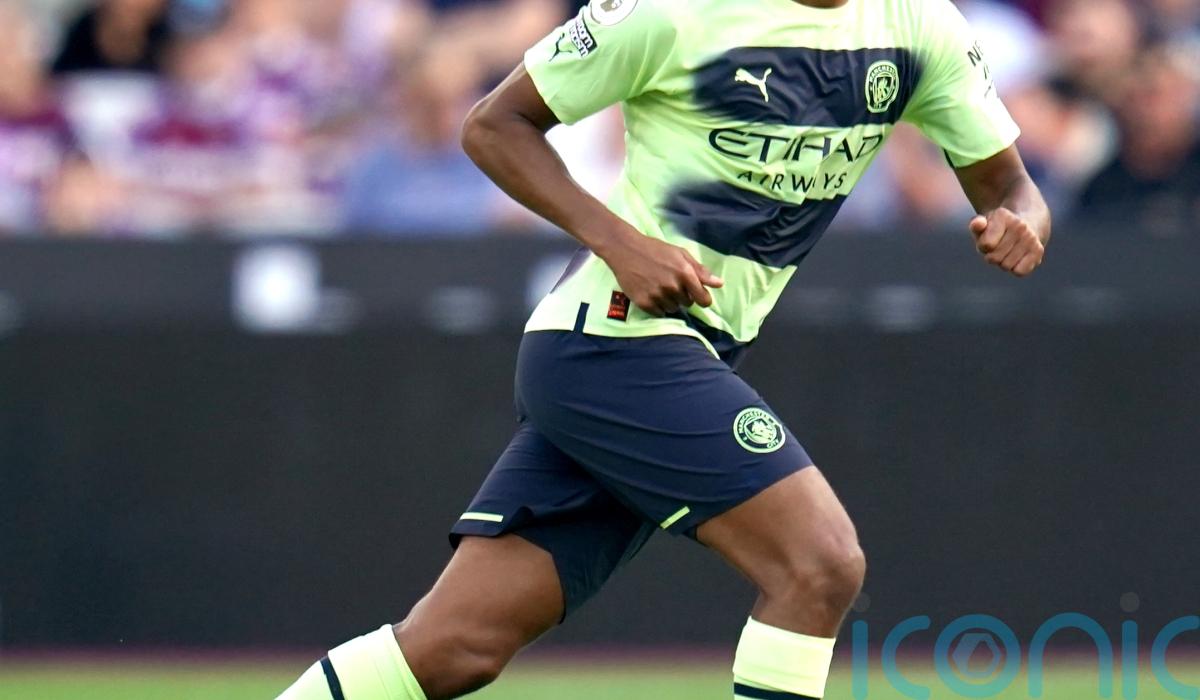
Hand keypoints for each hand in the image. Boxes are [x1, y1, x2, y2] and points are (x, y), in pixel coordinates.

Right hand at [599, 229, 723, 315]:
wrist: (625, 250)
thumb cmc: (655, 249)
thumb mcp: (680, 254)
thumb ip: (700, 271)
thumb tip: (719, 284)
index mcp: (684, 273)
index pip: (703, 299)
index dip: (703, 300)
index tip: (699, 297)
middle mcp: (672, 286)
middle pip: (687, 303)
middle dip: (683, 296)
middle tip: (671, 283)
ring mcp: (657, 295)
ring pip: (673, 309)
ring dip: (670, 301)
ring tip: (660, 287)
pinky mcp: (644, 302)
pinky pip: (659, 313)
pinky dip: (658, 306)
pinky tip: (652, 293)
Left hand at [970, 208, 1044, 277]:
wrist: (1027, 224)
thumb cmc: (997, 229)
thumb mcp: (984, 225)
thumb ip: (976, 225)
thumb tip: (978, 224)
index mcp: (1003, 216)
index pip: (986, 245)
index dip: (983, 246)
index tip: (988, 239)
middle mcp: (1020, 226)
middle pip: (994, 258)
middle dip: (992, 256)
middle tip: (998, 247)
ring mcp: (1031, 238)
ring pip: (1006, 266)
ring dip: (1003, 263)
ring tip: (1008, 251)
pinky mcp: (1038, 250)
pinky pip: (1019, 272)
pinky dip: (1015, 269)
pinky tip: (1017, 258)